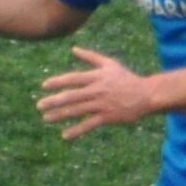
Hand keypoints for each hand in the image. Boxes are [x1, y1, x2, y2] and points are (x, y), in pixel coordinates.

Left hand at [37, 47, 153, 138]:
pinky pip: (89, 125)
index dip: (58, 82)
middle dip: (53, 101)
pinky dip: (76, 131)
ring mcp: (102, 104)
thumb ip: (91, 57)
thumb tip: (73, 49)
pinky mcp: (108, 117)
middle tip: (39, 106)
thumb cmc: (127, 79)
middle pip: (71, 96)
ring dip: (60, 115)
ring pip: (77, 110)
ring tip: (46, 119)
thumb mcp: (110, 64)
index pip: (73, 78)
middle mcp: (97, 90)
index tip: (44, 86)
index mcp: (97, 77)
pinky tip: (65, 135)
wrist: (146, 95)